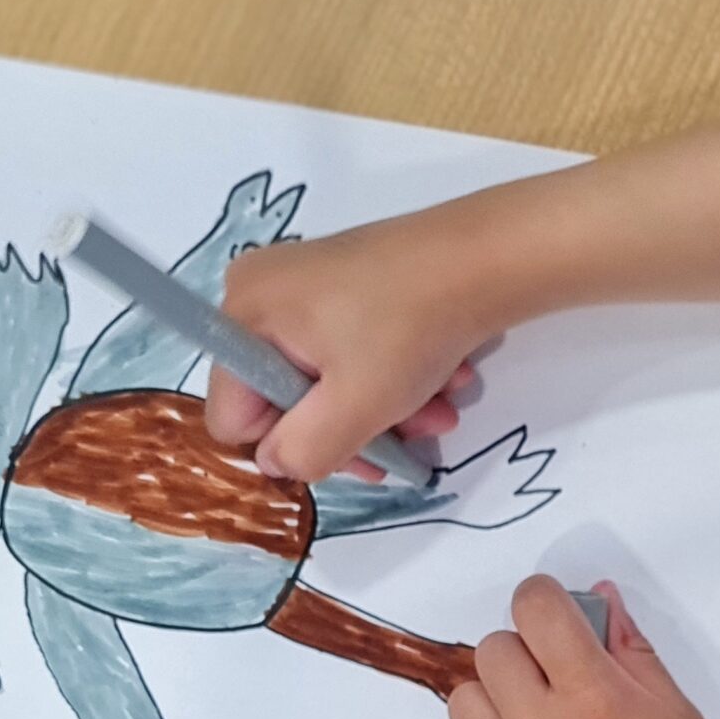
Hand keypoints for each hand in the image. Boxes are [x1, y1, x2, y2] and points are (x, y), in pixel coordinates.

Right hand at [207, 221, 492, 483]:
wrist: (485, 255)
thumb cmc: (409, 328)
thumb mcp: (355, 407)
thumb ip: (305, 450)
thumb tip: (276, 463)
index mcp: (243, 316)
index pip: (234, 417)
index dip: (288, 447)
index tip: (344, 454)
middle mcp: (260, 293)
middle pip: (285, 399)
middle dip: (348, 431)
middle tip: (403, 449)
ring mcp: (303, 285)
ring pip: (327, 381)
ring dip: (383, 411)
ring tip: (437, 414)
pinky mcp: (344, 283)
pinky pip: (350, 350)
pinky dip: (392, 376)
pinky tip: (441, 382)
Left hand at [447, 579, 719, 718]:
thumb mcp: (674, 707)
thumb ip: (629, 648)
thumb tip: (599, 598)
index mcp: (591, 694)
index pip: (535, 609)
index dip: (544, 599)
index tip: (554, 614)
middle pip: (492, 650)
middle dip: (523, 652)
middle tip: (554, 678)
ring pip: (464, 700)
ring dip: (496, 699)